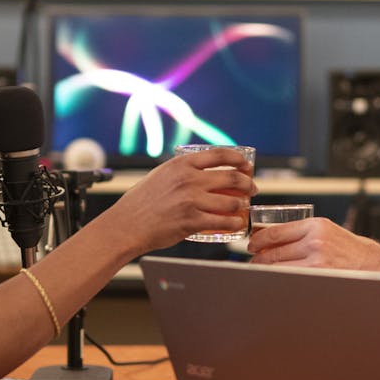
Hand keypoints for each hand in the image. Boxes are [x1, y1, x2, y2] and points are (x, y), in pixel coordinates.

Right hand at [108, 147, 255, 250]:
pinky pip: (222, 222)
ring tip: (244, 208)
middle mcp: (189, 179)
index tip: (247, 166)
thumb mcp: (160, 175)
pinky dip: (233, 224)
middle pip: (231, 178)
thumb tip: (201, 170)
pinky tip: (236, 224)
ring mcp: (191, 200)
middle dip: (248, 184)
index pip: (219, 155)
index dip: (239, 159)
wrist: (127, 225)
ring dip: (242, 205)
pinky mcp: (192, 221)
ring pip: (231, 201)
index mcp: (182, 164)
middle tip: (252, 189)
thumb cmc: (140, 202)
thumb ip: (181, 171)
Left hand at [247, 216, 379, 271]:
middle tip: (253, 261)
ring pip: (279, 267)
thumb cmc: (360, 252)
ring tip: (261, 272)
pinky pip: (291, 279)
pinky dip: (280, 281)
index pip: (276, 231)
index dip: (258, 239)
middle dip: (259, 258)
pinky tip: (277, 282)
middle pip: (273, 251)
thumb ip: (308, 234)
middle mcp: (315, 241)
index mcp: (317, 225)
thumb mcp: (334, 233)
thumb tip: (279, 241)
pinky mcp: (321, 278)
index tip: (252, 244)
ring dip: (266, 271)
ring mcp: (317, 261)